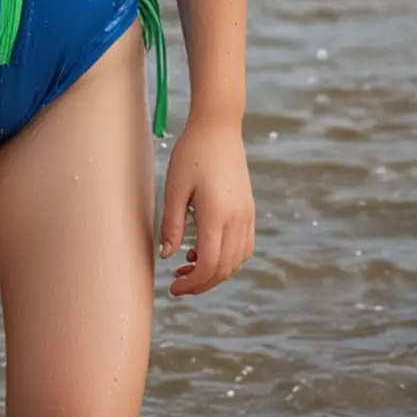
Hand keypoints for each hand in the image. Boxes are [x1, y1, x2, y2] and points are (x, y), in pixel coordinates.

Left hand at [159, 113, 253, 296]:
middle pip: (225, 268)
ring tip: (188, 268)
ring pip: (237, 260)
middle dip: (201, 283)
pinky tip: (205, 251)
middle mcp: (237, 219)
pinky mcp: (249, 209)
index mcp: (217, 215)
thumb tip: (167, 257)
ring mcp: (247, 215)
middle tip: (177, 284)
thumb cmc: (191, 154)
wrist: (219, 127)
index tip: (173, 288)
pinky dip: (227, 258)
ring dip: (215, 272)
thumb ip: (171, 224)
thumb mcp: (174, 188)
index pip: (209, 265)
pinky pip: (243, 246)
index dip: (192, 284)